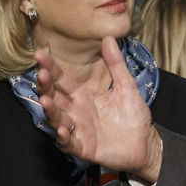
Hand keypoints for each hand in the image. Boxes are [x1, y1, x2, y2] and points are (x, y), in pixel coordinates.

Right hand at [35, 38, 162, 180]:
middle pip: (54, 97)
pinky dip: (64, 137)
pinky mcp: (84, 147)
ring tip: (45, 100)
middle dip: (46, 87)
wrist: (145, 142)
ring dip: (50, 110)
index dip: (50, 68)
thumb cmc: (133, 115)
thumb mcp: (126, 86)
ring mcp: (78, 130)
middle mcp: (75, 111)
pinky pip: (69, 143)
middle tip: (41, 75)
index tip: (40, 53)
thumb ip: (116, 64)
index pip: (62, 80)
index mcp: (83, 96)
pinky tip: (62, 129)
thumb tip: (108, 38)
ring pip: (57, 119)